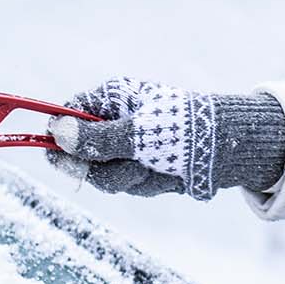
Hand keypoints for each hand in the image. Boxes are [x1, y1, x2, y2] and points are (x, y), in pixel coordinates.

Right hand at [46, 77, 284, 199]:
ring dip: (131, 178)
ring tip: (156, 168)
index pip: (69, 114)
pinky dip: (147, 184)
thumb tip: (58, 132)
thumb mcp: (137, 134)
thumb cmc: (182, 130)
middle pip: (82, 154)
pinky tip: (167, 175)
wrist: (226, 149)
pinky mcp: (142, 167)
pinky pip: (128, 184)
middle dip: (106, 167)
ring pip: (106, 175)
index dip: (61, 137)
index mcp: (112, 98)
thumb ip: (97, 138)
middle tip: (132, 167)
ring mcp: (128, 146)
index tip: (60, 156)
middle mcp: (116, 121)